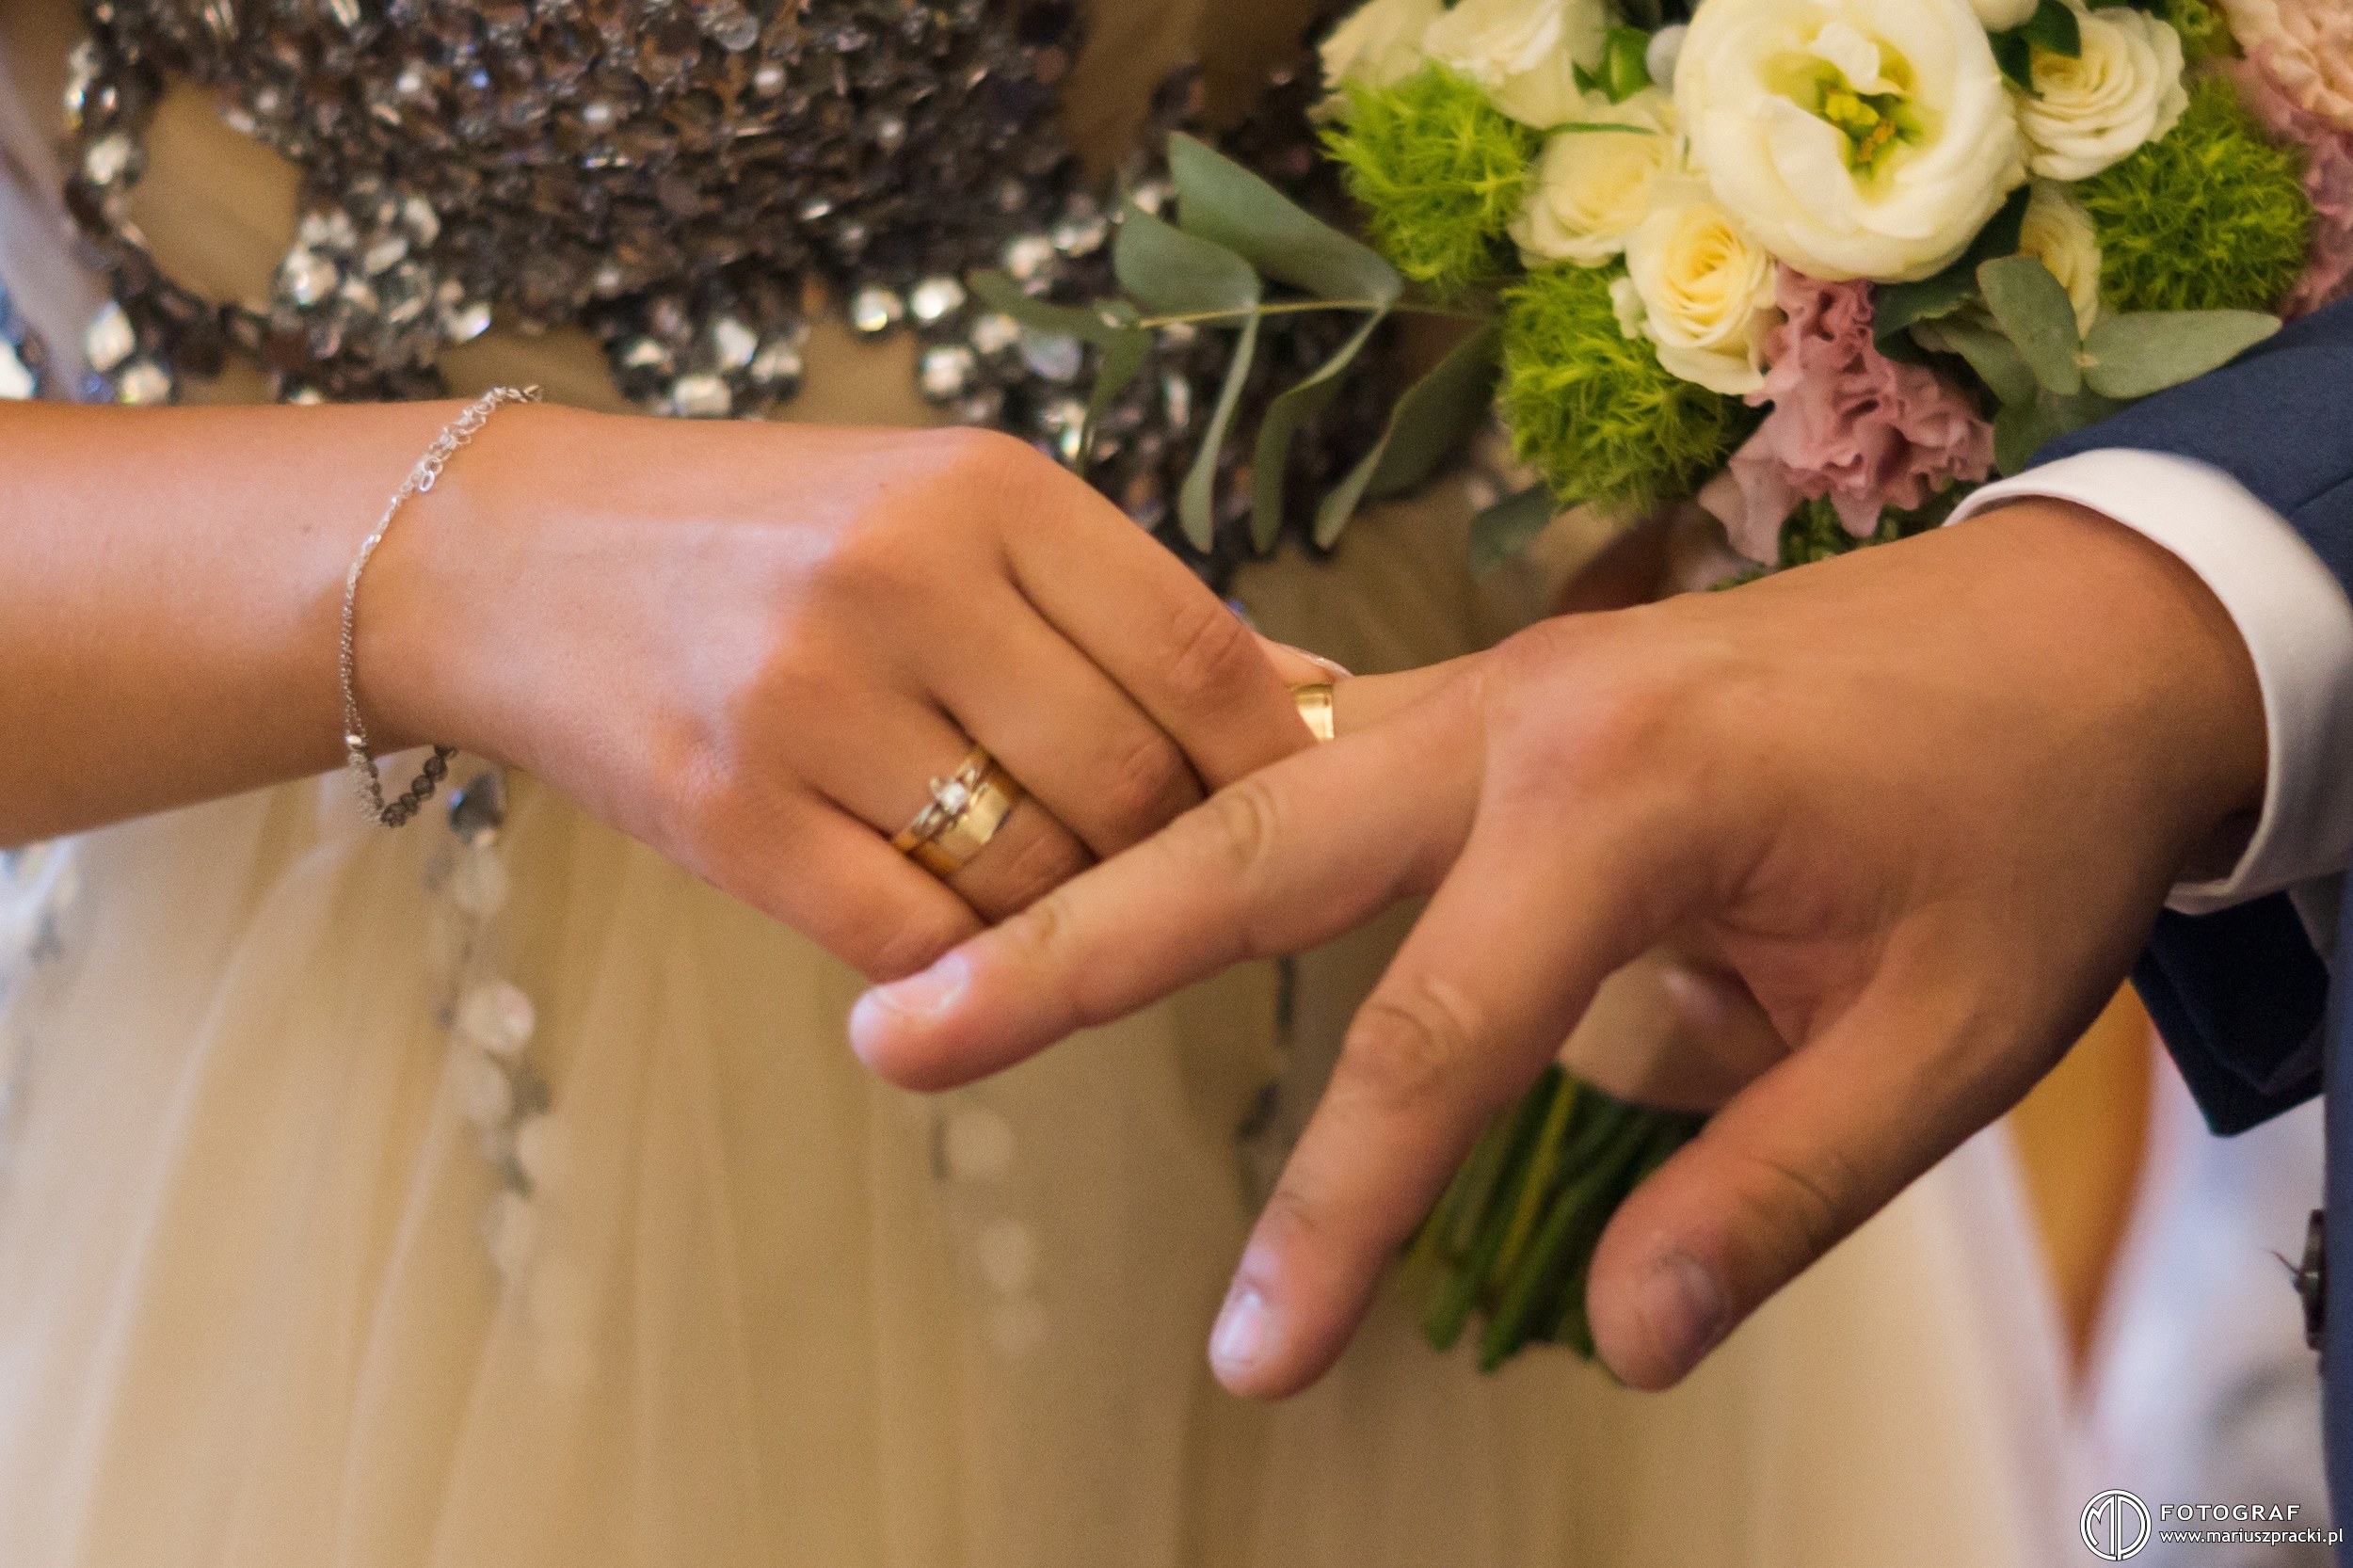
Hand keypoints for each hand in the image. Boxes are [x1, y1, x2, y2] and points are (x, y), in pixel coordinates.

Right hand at [361, 405, 1321, 978]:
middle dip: (1176, 852)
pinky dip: (970, 961)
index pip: (1198, 647)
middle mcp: (901, 582)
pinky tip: (968, 937)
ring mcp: (807, 704)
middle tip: (1172, 872)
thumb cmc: (772, 536)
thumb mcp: (946, 507)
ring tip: (1064, 893)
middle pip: (1128, 779)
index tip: (1302, 805)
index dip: (1275, 752)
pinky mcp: (730, 819)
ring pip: (1033, 876)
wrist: (519, 559)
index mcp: (983, 489)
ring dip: (1076, 915)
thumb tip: (1315, 694)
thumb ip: (1116, 600)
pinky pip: (917, 941)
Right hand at [846, 501, 2264, 1393]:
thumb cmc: (2027, 822)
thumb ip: (1772, 1190)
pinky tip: (1134, 873)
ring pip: (1259, 790)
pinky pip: (1322, 760)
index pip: (1437, 1037)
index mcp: (1630, 797)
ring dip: (1111, 877)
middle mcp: (1525, 715)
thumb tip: (1625, 1343)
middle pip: (1251, 855)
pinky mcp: (1504, 694)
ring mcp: (1501, 685)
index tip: (1254, 1356)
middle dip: (1073, 954)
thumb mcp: (1946, 1036)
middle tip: (901, 1033)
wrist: (2088, 624)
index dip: (1338, 1214)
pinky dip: (1215, 825)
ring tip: (959, 963)